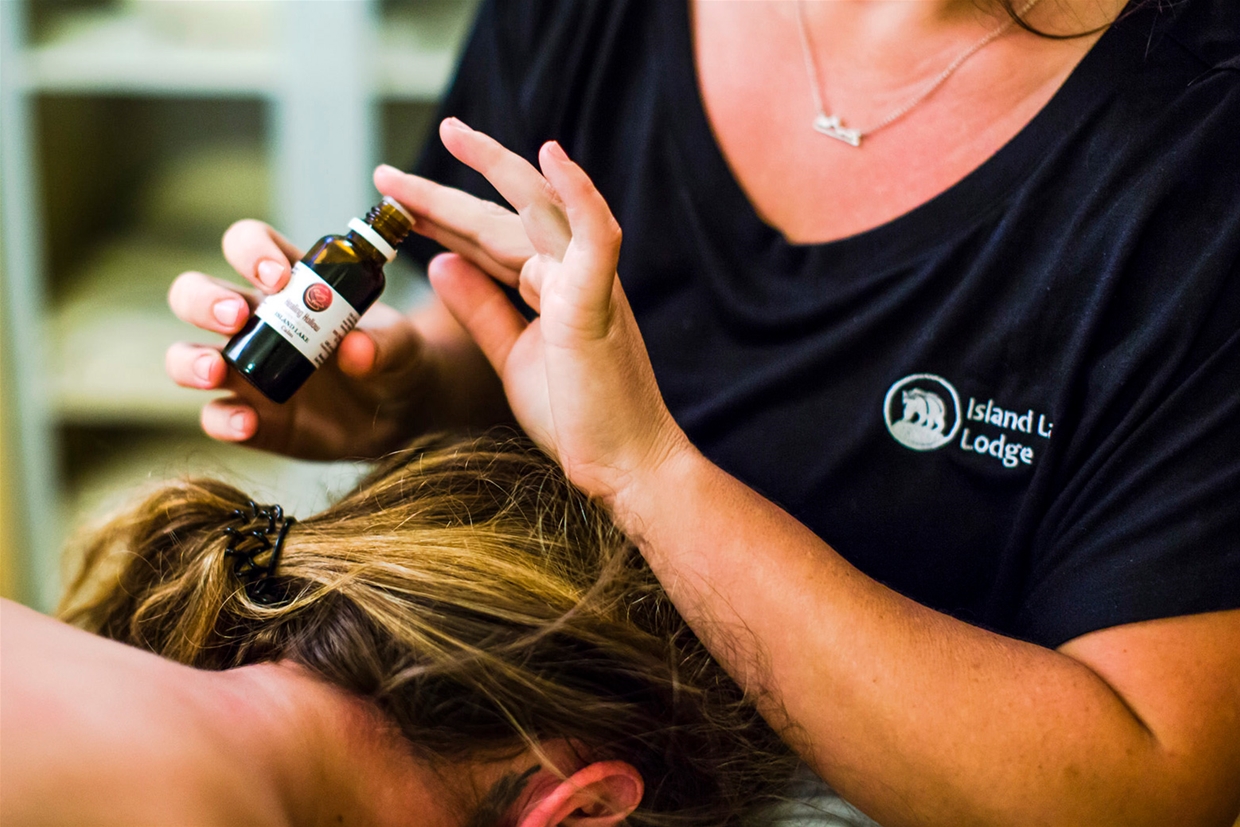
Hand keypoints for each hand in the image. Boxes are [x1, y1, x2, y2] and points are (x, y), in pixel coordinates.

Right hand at [166, 220, 453, 459]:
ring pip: (184, 353)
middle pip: (194, 293)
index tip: (280, 275)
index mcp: (289, 285)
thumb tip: (357, 347)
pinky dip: (223, 419)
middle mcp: (255, 322)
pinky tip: (247, 422)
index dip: (251, 250)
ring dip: (189, 358)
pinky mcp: (252, 417)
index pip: (248, 245)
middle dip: (204, 299)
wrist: (404, 413)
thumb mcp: (404, 347)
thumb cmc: (397, 361)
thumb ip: (388, 343)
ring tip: (216, 369)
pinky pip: (215, 415)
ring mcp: (245, 371)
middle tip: (237, 316)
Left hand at [401, 119, 690, 501]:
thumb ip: (480, 309)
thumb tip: (440, 264)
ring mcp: (587, 282)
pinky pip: (594, 236)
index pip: (485, 241)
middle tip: (386, 173)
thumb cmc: (578, 417)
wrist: (623, 467)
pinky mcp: (598, 301)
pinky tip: (550, 157)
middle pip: (499, 219)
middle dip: (440, 195)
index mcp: (548, 287)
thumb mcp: (511, 356)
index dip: (438, 219)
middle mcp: (569, 273)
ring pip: (539, 210)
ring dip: (494, 170)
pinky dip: (577, 194)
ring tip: (451, 135)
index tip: (393, 203)